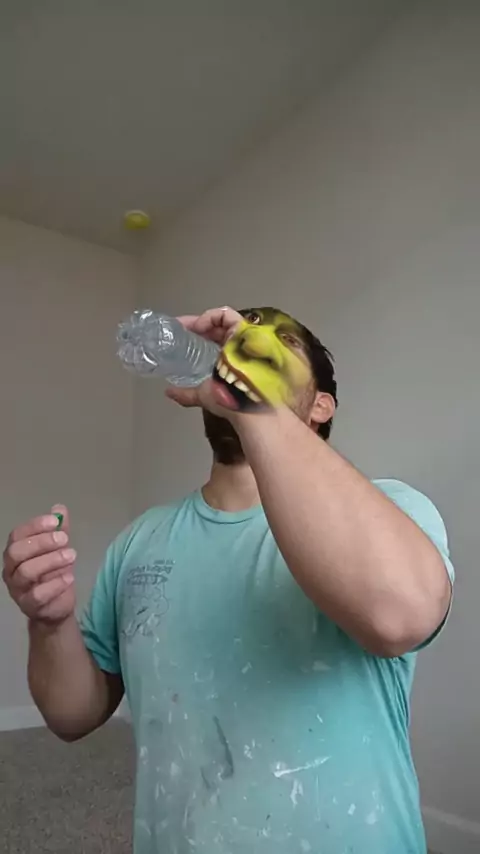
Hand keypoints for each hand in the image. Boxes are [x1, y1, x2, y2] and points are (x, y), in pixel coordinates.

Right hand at [2, 505, 76, 624]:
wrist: (56, 606)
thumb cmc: (53, 573)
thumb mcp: (58, 550)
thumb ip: (58, 530)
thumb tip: (60, 509)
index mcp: (15, 552)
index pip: (17, 535)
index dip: (35, 526)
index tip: (55, 521)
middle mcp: (11, 569)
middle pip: (17, 552)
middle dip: (41, 542)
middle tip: (65, 539)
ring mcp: (17, 589)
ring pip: (26, 572)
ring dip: (51, 560)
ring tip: (72, 555)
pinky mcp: (29, 606)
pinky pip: (37, 595)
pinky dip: (55, 584)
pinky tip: (70, 576)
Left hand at [166, 307, 243, 416]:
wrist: (248, 404)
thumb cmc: (229, 400)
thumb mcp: (204, 396)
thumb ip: (187, 395)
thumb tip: (168, 392)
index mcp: (228, 360)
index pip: (211, 341)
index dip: (194, 336)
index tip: (176, 336)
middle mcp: (236, 347)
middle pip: (214, 330)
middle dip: (194, 327)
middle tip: (178, 330)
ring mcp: (241, 338)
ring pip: (221, 321)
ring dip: (201, 321)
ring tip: (186, 327)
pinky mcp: (246, 331)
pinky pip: (229, 316)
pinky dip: (213, 316)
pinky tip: (200, 325)